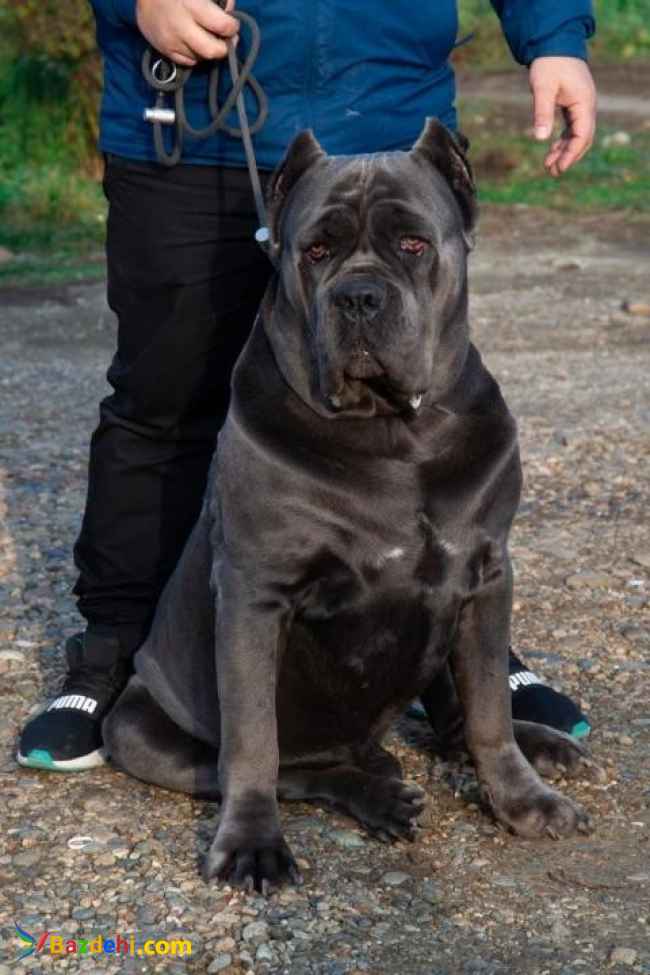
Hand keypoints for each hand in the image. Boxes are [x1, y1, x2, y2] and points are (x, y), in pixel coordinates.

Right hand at [136, 0, 238, 66]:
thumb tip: (230, 13)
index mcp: (191, 5)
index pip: (222, 26)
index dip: (232, 27)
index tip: (232, 23)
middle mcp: (180, 26)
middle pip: (212, 51)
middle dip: (224, 47)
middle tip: (226, 39)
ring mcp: (171, 40)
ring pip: (201, 58)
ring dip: (208, 51)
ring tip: (207, 38)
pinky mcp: (163, 49)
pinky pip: (187, 61)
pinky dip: (195, 55)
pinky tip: (194, 42)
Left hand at [528, 56, 596, 176]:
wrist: (554, 43)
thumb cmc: (548, 64)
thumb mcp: (542, 88)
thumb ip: (542, 112)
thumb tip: (540, 139)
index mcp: (584, 102)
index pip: (582, 135)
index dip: (571, 154)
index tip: (559, 168)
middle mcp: (587, 105)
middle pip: (583, 139)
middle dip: (569, 157)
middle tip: (552, 172)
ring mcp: (582, 105)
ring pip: (577, 135)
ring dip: (564, 151)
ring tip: (548, 166)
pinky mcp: (574, 105)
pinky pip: (571, 128)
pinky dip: (562, 141)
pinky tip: (551, 152)